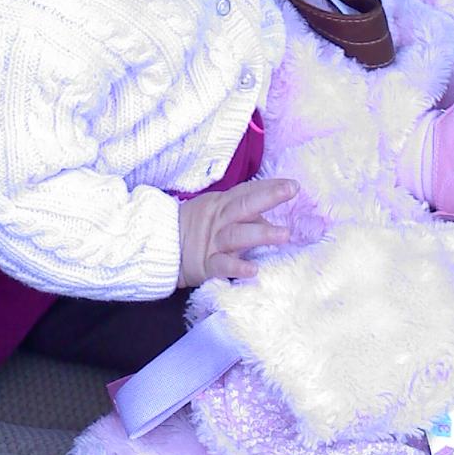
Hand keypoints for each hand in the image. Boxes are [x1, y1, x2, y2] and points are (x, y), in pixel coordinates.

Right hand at [177, 176, 297, 286]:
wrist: (160, 246)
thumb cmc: (196, 228)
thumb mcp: (217, 213)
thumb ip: (243, 215)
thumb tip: (270, 220)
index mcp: (222, 204)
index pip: (246, 192)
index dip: (268, 186)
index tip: (292, 184)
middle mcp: (219, 219)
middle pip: (244, 205)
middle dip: (268, 197)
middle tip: (291, 190)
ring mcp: (213, 241)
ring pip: (237, 235)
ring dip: (261, 233)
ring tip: (285, 234)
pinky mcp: (205, 264)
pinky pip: (222, 265)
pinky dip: (236, 267)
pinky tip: (253, 270)